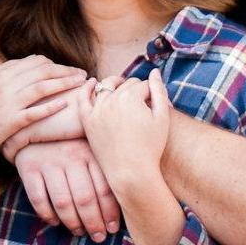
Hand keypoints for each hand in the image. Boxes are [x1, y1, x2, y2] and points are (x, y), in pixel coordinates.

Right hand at [0, 57, 87, 166]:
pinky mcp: (9, 122)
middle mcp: (3, 84)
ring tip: (80, 83)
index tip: (66, 70)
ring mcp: (6, 102)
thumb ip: (5, 75)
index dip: (53, 64)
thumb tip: (28, 66)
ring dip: (64, 82)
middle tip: (81, 74)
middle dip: (64, 70)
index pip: (33, 62)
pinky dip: (51, 106)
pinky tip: (65, 103)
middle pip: (41, 70)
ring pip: (41, 87)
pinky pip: (34, 112)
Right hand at [11, 137, 123, 241]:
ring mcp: (48, 161)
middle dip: (93, 223)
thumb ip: (105, 172)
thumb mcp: (90, 150)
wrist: (35, 126)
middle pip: (84, 199)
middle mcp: (69, 155)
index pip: (104, 188)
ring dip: (72, 223)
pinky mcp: (28, 168)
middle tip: (98, 237)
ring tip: (79, 231)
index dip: (110, 213)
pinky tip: (55, 221)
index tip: (112, 229)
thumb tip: (126, 205)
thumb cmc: (72, 145)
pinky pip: (38, 199)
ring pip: (63, 202)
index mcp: (89, 151)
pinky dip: (47, 215)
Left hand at [78, 71, 171, 190]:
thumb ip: (159, 91)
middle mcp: (112, 99)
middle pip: (126, 85)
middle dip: (135, 90)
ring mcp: (98, 109)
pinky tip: (91, 82)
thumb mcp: (162, 118)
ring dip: (115, 85)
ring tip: (121, 88)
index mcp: (131, 97)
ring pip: (106, 87)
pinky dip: (86, 87)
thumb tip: (155, 71)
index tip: (155, 105)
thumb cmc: (151, 147)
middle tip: (141, 102)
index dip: (151, 93)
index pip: (143, 85)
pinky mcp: (87, 121)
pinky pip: (83, 98)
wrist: (131, 172)